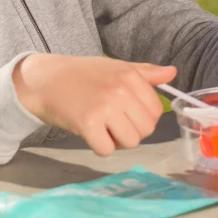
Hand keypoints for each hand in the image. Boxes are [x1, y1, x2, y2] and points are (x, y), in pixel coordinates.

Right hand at [12, 54, 176, 156]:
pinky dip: (99, 146)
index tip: (124, 111)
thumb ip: (145, 73)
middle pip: (145, 130)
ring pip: (130, 142)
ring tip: (101, 125)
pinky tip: (89, 132)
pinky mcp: (88, 124)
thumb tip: (172, 72)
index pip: (155, 111)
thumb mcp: (115, 67)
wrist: (45, 78)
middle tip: (110, 119)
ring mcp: (104, 107)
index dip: (141, 117)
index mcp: (130, 75)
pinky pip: (107, 150)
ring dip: (116, 140)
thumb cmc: (82, 74)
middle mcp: (120, 90)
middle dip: (130, 130)